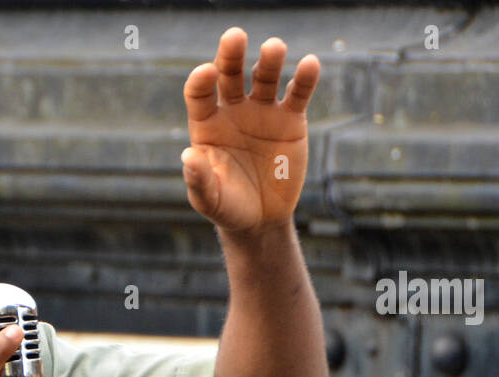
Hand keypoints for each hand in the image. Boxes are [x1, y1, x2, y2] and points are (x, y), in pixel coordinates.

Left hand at [181, 27, 319, 232]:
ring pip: (264, 77)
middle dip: (231, 55)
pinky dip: (304, 79)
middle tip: (235, 36)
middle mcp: (233, 110)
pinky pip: (298, 93)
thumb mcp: (209, 198)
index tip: (205, 72)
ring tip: (274, 47)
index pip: (199, 93)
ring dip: (269, 60)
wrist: (260, 219)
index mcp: (207, 124)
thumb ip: (199, 179)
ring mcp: (262, 111)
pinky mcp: (290, 119)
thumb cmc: (227, 206)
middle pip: (230, 74)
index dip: (200, 81)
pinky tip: (310, 64)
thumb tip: (188, 156)